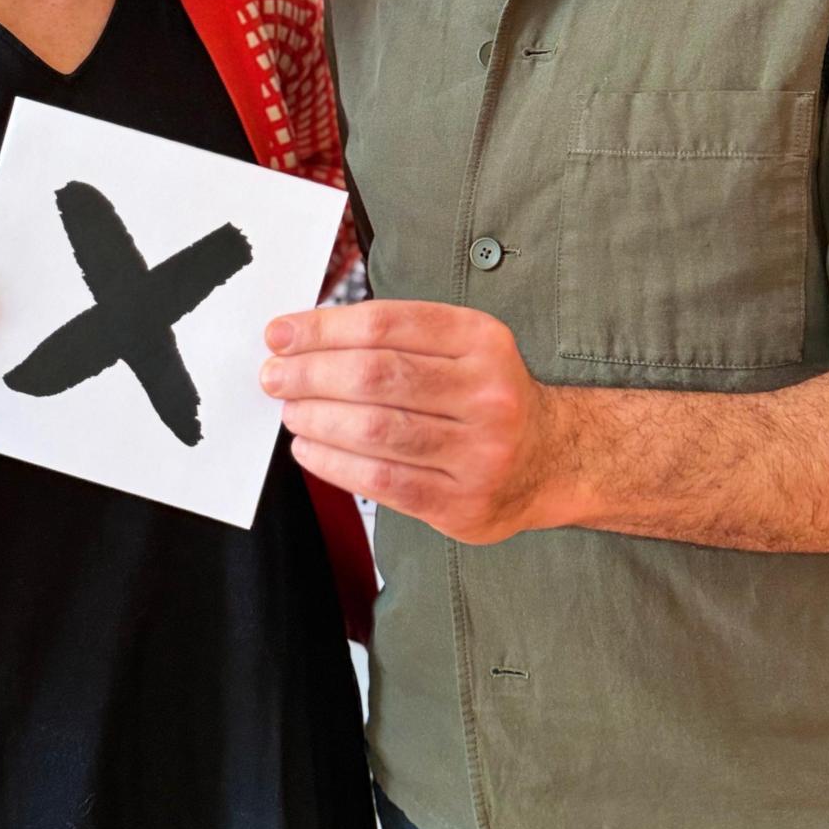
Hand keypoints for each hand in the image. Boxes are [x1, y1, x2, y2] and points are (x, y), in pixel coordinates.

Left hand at [260, 300, 569, 543]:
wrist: (553, 460)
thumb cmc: (486, 395)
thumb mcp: (462, 346)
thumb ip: (395, 338)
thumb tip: (302, 339)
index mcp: (482, 340)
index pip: (385, 324)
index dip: (322, 328)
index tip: (280, 334)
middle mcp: (487, 393)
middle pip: (376, 375)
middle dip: (311, 374)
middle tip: (275, 376)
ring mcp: (479, 453)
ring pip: (375, 429)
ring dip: (317, 418)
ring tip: (291, 411)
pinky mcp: (462, 504)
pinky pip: (382, 480)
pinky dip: (334, 462)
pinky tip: (309, 449)